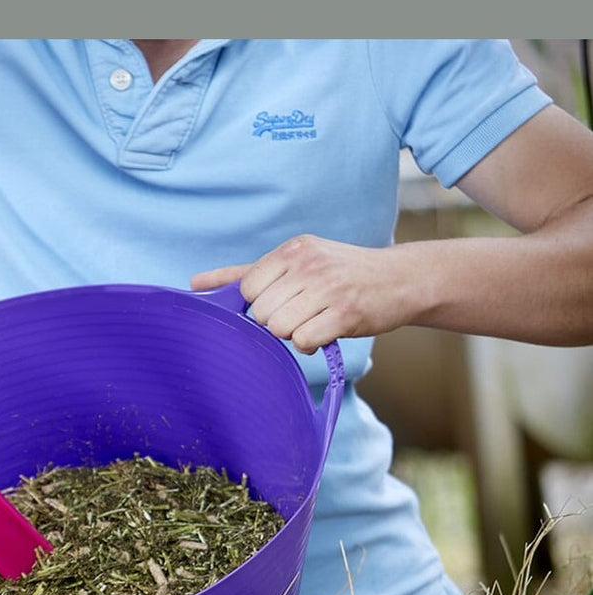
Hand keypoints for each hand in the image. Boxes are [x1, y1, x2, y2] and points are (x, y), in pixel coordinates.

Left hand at [191, 234, 418, 353]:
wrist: (400, 280)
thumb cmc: (340, 275)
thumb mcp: (294, 263)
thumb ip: (243, 274)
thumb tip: (194, 283)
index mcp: (292, 250)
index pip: (248, 289)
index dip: (261, 304)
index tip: (284, 301)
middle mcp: (309, 264)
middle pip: (262, 313)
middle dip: (278, 321)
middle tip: (304, 313)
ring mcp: (328, 287)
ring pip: (280, 328)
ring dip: (294, 334)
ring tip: (315, 320)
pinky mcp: (346, 313)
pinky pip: (304, 341)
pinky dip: (311, 344)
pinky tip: (326, 331)